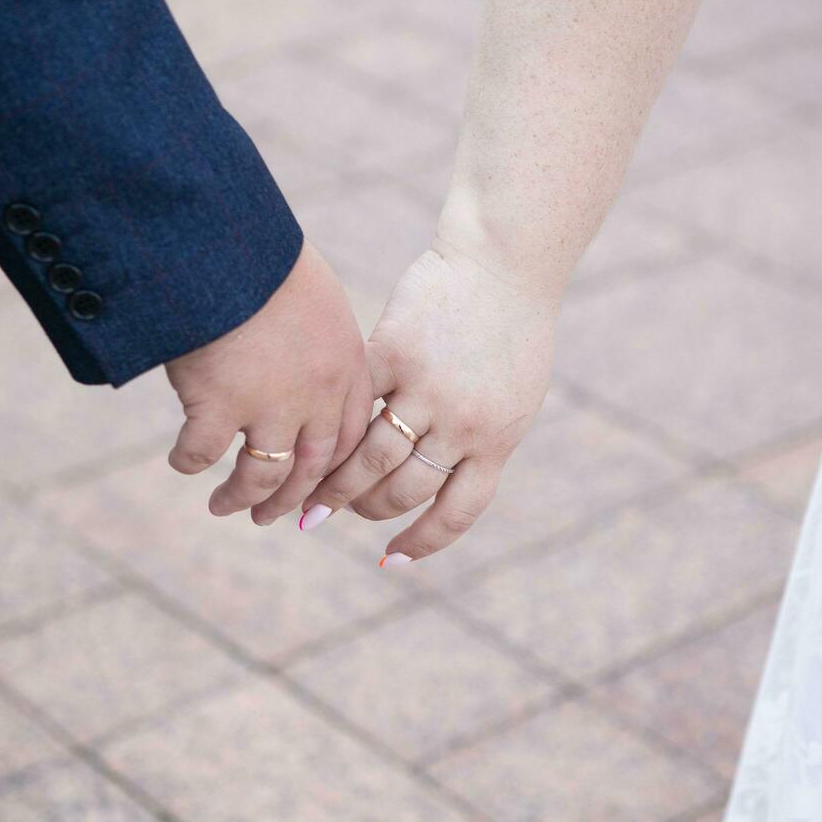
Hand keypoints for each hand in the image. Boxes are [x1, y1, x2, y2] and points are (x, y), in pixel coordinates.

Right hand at [165, 241, 372, 524]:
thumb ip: (318, 341)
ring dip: (242, 498)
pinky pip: (202, 453)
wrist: (227, 242)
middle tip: (270, 516)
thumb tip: (300, 363)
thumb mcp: (316, 299)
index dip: (333, 473)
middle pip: (312, 468)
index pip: (351, 439)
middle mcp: (317, 395)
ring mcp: (269, 405)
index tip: (316, 492)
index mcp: (347, 367)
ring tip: (223, 507)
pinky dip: (189, 462)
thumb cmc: (264, 258)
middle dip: (290, 500)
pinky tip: (182, 462)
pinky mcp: (218, 406)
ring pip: (263, 476)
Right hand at [301, 245, 557, 562]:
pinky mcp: (392, 353)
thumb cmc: (510, 332)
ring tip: (314, 488)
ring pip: (369, 456)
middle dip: (365, 509)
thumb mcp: (513, 399)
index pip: (455, 513)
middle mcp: (463, 423)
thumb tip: (436, 491)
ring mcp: (426, 388)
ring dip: (337, 481)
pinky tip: (309, 435)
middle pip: (402, 490)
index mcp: (497, 441)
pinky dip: (329, 424)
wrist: (502, 261)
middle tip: (334, 512)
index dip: (418, 543)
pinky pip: (353, 403)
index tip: (388, 560)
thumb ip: (479, 442)